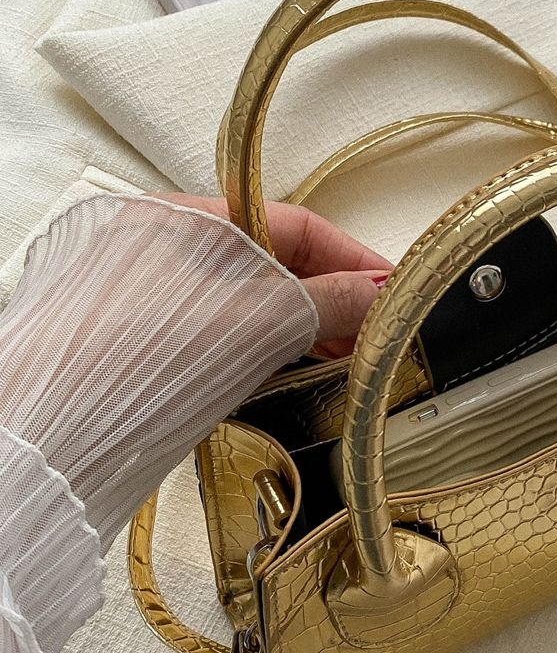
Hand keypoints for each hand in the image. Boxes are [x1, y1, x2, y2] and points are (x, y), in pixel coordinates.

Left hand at [163, 195, 391, 356]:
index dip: (352, 258)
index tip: (397, 286)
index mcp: (187, 218)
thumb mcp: (259, 319)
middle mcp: (172, 249)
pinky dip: (276, 345)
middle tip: (383, 327)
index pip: (294, 225)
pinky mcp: (160, 344)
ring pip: (259, 300)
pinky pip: (236, 330)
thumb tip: (382, 293)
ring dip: (310, 325)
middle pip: (278, 262)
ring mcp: (164, 298)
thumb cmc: (146, 359)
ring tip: (354, 352)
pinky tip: (306, 367)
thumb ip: (328, 302)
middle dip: (336, 294)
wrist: (64, 434)